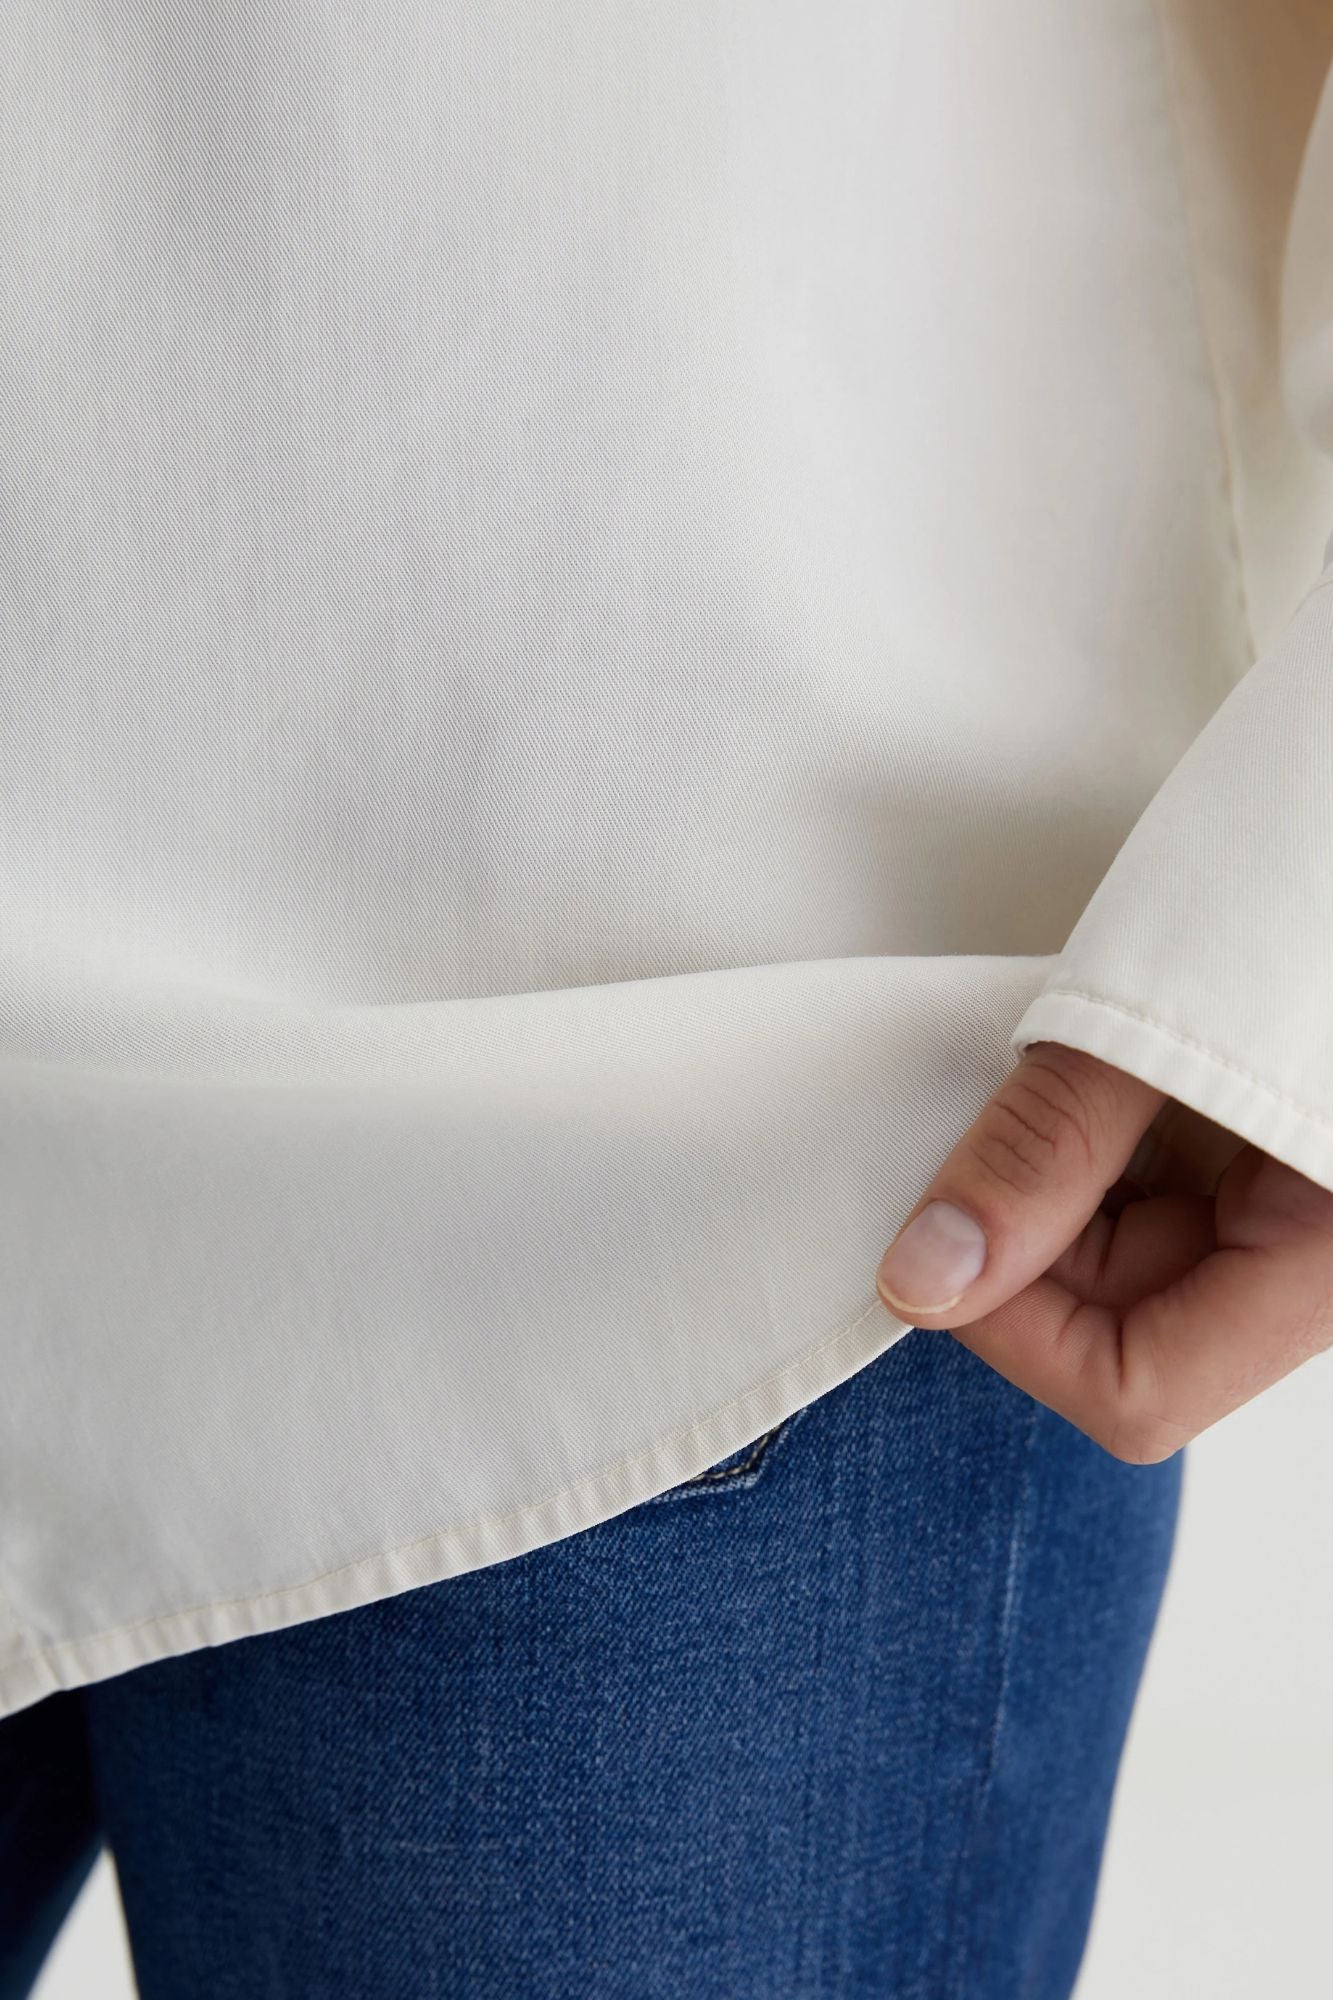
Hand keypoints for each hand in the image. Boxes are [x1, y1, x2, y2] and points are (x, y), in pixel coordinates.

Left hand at [874, 1041, 1332, 1461]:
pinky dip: (1094, 1148)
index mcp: (1330, 1255)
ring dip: (1060, 1181)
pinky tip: (1097, 1078)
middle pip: (1123, 1325)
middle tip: (1006, 1115)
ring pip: (1127, 1260)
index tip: (937, 1241)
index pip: (1140, 1391)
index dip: (1015, 1327)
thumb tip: (922, 1280)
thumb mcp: (1148, 1027)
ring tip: (1074, 1073)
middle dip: (1030, 1234)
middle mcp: (1321, 1262)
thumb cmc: (1293, 906)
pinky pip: (1155, 1200)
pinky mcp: (1266, 1166)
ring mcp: (1291, 1214)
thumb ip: (1041, 1154)